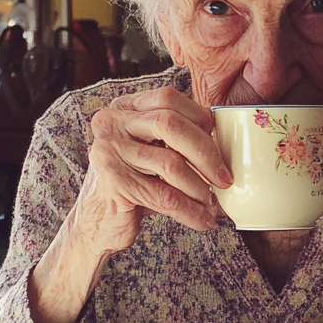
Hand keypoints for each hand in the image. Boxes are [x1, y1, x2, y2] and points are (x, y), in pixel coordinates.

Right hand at [77, 85, 230, 250]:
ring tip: (212, 202)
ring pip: (170, 163)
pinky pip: (164, 196)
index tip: (218, 140)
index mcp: (122, 108)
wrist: (98, 224)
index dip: (198, 118)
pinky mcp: (113, 183)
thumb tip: (221, 134)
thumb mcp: (151, 152)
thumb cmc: (133, 185)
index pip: (167, 98)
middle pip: (170, 124)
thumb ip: (175, 135)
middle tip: (224, 178)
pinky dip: (190, 211)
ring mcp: (108, 152)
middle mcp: (110, 124)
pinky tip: (202, 220)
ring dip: (200, 187)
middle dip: (205, 153)